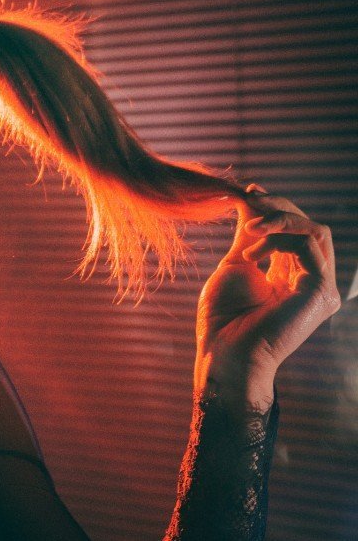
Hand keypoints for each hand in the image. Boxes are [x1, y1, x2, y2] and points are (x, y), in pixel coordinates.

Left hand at [194, 184, 340, 411]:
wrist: (224, 352)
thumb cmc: (224, 317)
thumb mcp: (237, 263)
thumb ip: (251, 234)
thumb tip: (252, 198)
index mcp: (293, 274)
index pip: (297, 230)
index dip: (276, 208)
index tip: (248, 192)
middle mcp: (313, 280)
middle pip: (310, 226)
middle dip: (279, 208)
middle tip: (249, 199)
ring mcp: (321, 287)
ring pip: (315, 231)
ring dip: (280, 219)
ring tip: (249, 228)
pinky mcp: (321, 291)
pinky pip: (309, 246)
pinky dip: (279, 238)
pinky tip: (252, 254)